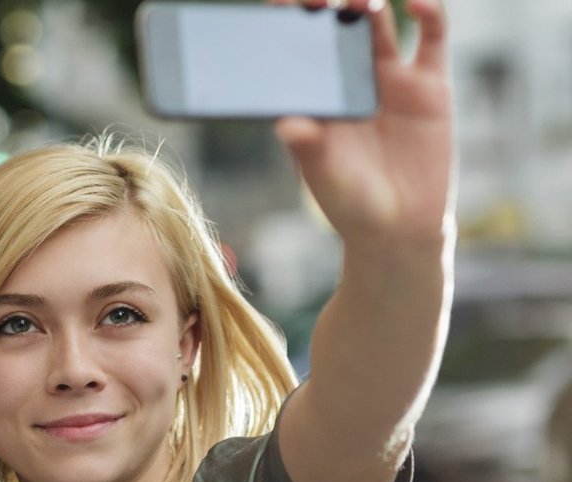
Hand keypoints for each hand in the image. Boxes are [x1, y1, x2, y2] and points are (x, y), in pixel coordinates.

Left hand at [273, 0, 452, 245]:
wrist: (400, 229)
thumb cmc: (351, 204)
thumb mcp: (325, 178)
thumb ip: (308, 149)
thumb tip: (286, 123)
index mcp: (316, 97)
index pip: (299, 49)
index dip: (290, 22)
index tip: (279, 2)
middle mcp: (349, 81)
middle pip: (337, 27)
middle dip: (327, 4)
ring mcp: (389, 80)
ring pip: (378, 25)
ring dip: (367, 3)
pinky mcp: (429, 86)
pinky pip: (431, 38)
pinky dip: (427, 12)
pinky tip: (413, 1)